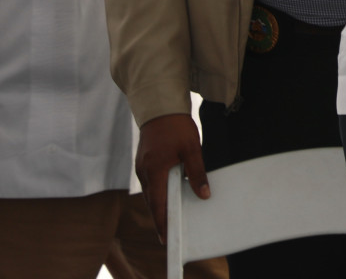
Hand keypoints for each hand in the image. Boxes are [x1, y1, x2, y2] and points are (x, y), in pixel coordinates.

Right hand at [136, 112, 208, 240]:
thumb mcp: (191, 149)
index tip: (166, 239)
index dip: (162, 222)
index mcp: (154, 171)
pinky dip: (157, 193)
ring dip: (159, 206)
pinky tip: (167, 196)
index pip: (157, 204)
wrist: (159, 107)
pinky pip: (150, 183)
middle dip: (160, 218)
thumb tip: (203, 195)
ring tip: (170, 219)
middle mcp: (144, 172)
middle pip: (152, 202)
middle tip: (169, 235)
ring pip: (150, 193)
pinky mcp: (143, 162)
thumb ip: (197, 173)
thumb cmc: (176, 126)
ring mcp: (141, 167)